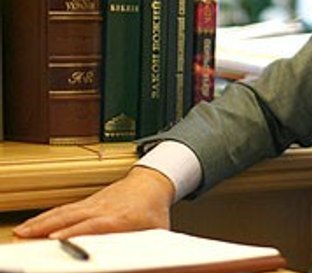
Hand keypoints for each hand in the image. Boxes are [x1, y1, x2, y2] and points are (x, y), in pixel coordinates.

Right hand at [13, 166, 173, 238]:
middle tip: (27, 236)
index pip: (94, 225)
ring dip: (41, 222)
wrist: (153, 180)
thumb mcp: (157, 230)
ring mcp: (93, 204)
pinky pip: (64, 210)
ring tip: (22, 232)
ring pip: (63, 212)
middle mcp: (103, 209)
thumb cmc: (154, 208)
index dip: (75, 232)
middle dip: (48, 227)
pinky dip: (46, 217)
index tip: (58, 238)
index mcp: (120, 218)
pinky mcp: (87, 203)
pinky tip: (33, 225)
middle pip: (71, 217)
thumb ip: (149, 247)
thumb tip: (150, 262)